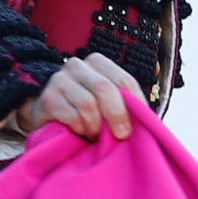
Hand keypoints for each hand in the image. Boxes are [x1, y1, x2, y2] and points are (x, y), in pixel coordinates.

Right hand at [17, 53, 140, 141]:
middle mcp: (77, 65)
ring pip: (88, 105)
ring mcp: (59, 80)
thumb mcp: (108, 104)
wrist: (49, 119)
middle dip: (117, 115)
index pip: (124, 80)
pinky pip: (72, 117)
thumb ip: (126, 104)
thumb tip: (150, 119)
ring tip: (95, 135)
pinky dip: (80, 129)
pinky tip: (79, 133)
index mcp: (97, 62)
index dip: (136, 105)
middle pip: (105, 88)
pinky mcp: (47, 99)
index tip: (139, 126)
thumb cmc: (86, 113)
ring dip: (96, 126)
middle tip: (121, 135)